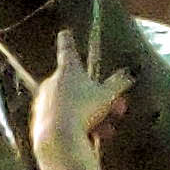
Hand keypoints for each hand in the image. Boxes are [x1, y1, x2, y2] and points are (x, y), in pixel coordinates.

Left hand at [29, 43, 126, 163]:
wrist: (59, 137)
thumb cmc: (83, 110)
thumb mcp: (108, 96)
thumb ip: (118, 84)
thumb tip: (128, 74)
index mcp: (68, 70)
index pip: (67, 49)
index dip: (68, 40)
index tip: (64, 32)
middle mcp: (53, 81)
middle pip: (77, 83)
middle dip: (99, 96)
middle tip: (118, 109)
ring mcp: (45, 100)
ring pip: (73, 103)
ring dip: (93, 114)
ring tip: (107, 129)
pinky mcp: (40, 118)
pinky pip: (64, 118)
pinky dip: (78, 124)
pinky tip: (93, 136)